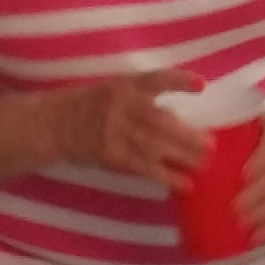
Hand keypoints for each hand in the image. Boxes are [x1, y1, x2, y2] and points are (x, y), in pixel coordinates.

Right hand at [40, 68, 204, 180]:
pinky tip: (184, 184)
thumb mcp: (114, 89)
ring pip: (155, 145)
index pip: (156, 80)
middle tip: (211, 144)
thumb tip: (180, 117)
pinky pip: (143, 167)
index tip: (202, 85)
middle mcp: (121, 106)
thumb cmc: (89, 105)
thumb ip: (142, 97)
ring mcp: (115, 131)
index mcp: (124, 86)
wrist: (53, 124)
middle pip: (161, 121)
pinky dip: (166, 176)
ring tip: (204, 164)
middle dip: (188, 134)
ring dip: (182, 156)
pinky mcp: (111, 155)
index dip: (179, 80)